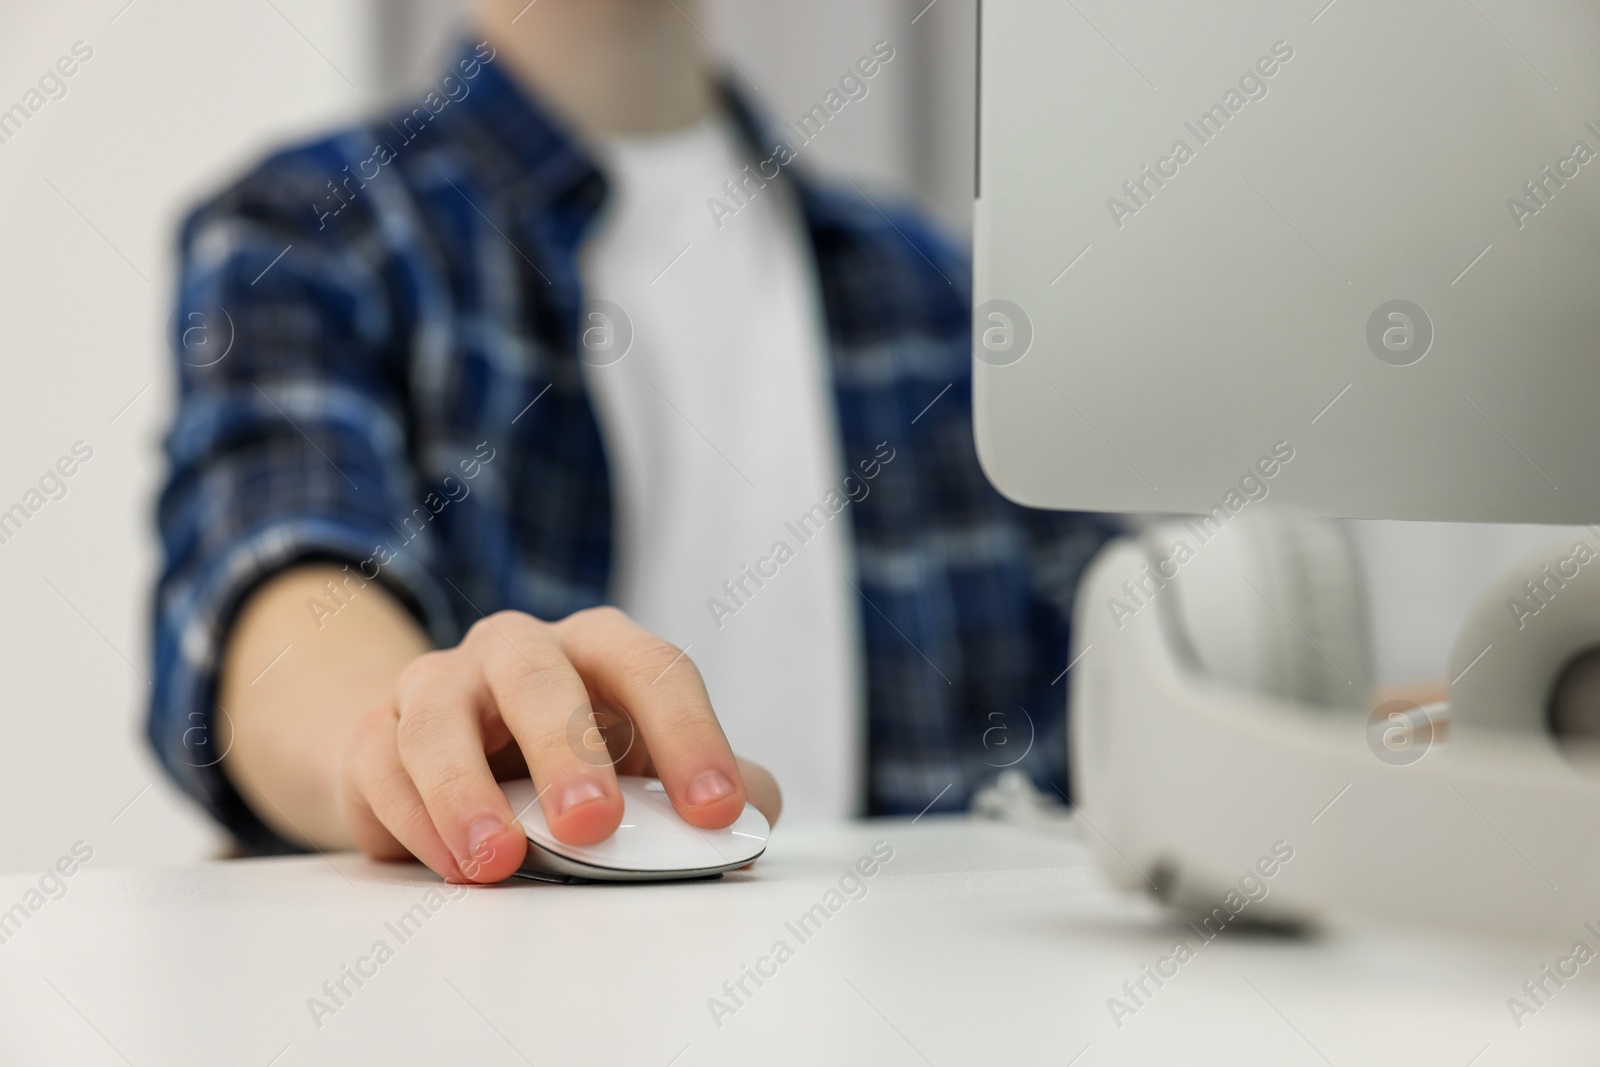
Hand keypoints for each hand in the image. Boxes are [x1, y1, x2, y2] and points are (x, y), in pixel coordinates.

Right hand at [336, 606, 780, 882]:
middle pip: (538, 677)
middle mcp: (517, 651)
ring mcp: (440, 685)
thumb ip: (707, 787)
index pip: (654, 670)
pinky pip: (385, 767)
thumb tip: (753, 819)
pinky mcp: (377, 735)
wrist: (442, 754)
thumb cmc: (567, 756)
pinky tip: (455, 866)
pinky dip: (418, 820)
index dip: (690, 736)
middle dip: (568, 750)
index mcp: (600, 649)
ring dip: (468, 792)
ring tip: (498, 862)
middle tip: (594, 824)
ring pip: (441, 717)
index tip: (716, 810)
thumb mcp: (644, 765)